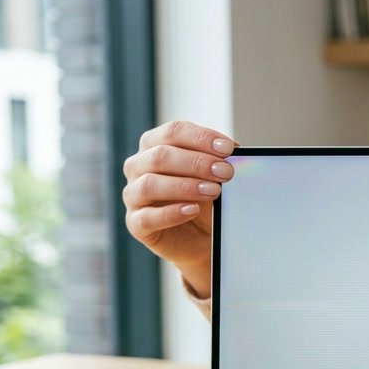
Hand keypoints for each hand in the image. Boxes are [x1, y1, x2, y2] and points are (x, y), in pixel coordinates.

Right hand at [122, 120, 237, 297]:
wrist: (201, 237)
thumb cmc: (204, 198)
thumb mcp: (213, 176)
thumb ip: (219, 160)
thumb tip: (235, 149)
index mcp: (155, 145)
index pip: (173, 131)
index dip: (201, 138)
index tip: (228, 149)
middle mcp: (138, 166)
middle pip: (160, 156)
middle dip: (197, 163)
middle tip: (226, 172)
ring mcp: (133, 195)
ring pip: (150, 184)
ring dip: (185, 186)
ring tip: (213, 191)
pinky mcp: (135, 223)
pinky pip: (147, 217)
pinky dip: (171, 213)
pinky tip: (192, 210)